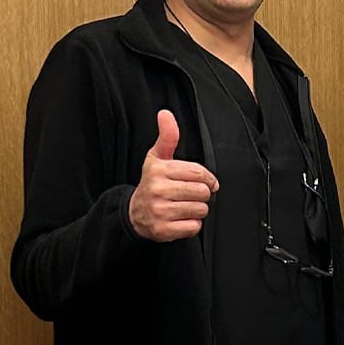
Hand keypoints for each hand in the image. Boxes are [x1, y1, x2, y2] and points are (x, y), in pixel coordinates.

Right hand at [127, 110, 218, 241]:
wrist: (135, 213)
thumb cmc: (152, 183)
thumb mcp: (156, 158)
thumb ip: (167, 138)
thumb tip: (165, 114)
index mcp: (159, 170)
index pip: (198, 173)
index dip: (208, 178)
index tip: (207, 182)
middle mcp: (158, 190)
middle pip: (202, 192)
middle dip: (202, 194)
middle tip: (192, 195)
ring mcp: (160, 211)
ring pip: (200, 209)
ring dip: (198, 210)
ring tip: (185, 206)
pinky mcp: (164, 230)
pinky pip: (194, 227)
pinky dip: (192, 225)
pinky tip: (181, 219)